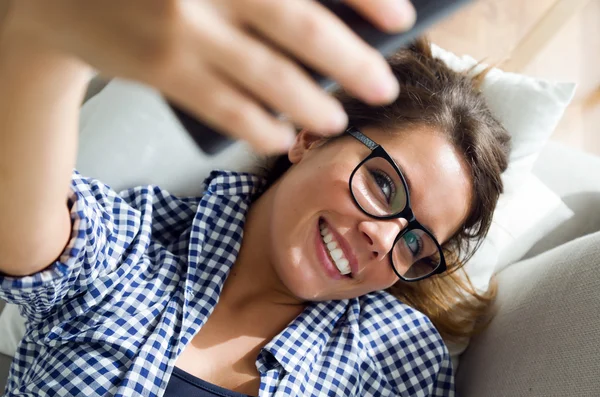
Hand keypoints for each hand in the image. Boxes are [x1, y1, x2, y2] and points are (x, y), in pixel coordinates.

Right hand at [9, 0, 415, 152]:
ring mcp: (187, 33)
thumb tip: (331, 19)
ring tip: (335, 120)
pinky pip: (230, 112)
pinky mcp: (166, 74)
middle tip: (383, 87)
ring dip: (315, 107)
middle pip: (306, 33)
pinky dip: (264, 129)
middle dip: (356, 66)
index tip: (402, 21)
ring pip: (271, 81)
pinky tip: (283, 136)